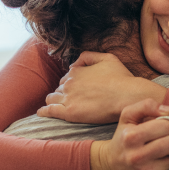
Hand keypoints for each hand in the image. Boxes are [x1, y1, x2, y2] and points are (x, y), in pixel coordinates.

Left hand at [37, 52, 167, 123]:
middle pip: (59, 88)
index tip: (77, 90)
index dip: (70, 84)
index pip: (66, 78)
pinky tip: (41, 113)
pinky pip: (50, 111)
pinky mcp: (69, 113)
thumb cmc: (121, 78)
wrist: (127, 96)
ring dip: (53, 101)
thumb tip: (75, 63)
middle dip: (63, 93)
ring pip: (52, 99)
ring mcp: (68, 98)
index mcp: (76, 71)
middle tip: (72, 100)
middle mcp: (69, 83)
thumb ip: (89, 56)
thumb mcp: (107, 58)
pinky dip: (44, 111)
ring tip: (56, 106)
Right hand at [90, 99, 168, 169]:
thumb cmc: (123, 138)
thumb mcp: (128, 116)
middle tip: (164, 138)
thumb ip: (146, 106)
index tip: (162, 127)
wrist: (110, 165)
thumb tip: (168, 111)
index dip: (167, 124)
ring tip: (163, 150)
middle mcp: (136, 156)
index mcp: (131, 136)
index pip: (165, 126)